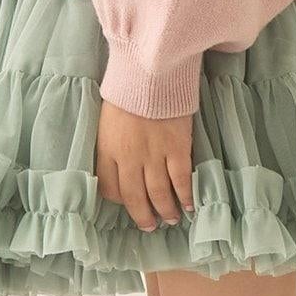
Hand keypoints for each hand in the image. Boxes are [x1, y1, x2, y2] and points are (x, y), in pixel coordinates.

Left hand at [95, 97, 195, 230]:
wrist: (150, 70)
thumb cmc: (127, 90)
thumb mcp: (107, 119)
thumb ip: (109, 145)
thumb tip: (114, 167)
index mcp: (108, 149)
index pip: (109, 187)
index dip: (119, 201)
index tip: (127, 205)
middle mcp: (129, 158)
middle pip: (134, 197)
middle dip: (143, 215)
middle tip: (150, 226)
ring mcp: (154, 154)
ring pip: (158, 193)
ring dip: (165, 210)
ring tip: (170, 218)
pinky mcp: (177, 147)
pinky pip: (181, 179)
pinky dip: (185, 195)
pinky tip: (188, 204)